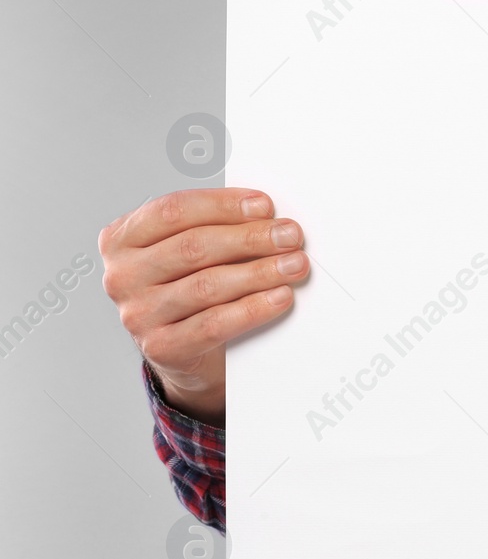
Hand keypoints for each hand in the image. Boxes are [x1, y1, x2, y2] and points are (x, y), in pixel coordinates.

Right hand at [100, 189, 308, 425]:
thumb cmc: (188, 290)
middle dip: (250, 238)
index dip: (223, 205)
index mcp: (123, 239)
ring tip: (294, 264)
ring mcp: (138, 313)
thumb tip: (267, 218)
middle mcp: (122, 275)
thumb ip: (213, 229)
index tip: (264, 206)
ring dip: (260, 272)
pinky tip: (280, 297)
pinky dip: (253, 308)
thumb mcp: (187, 254)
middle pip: (193, 247)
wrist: (182, 352)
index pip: (174, 211)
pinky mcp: (161, 347)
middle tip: (290, 236)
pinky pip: (215, 324)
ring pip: (207, 285)